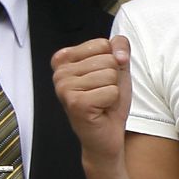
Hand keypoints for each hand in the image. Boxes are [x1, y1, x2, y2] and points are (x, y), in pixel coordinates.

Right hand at [51, 36, 130, 163]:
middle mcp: (60, 72)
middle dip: (113, 78)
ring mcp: (65, 88)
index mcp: (64, 58)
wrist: (106, 135)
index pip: (103, 44)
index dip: (112, 63)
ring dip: (112, 91)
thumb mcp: (117, 68)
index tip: (101, 80)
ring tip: (101, 101)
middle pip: (107, 59)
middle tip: (102, 94)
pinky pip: (111, 91)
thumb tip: (119, 54)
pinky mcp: (76, 103)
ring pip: (110, 74)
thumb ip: (119, 48)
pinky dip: (112, 102)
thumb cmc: (108, 102)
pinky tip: (100, 110)